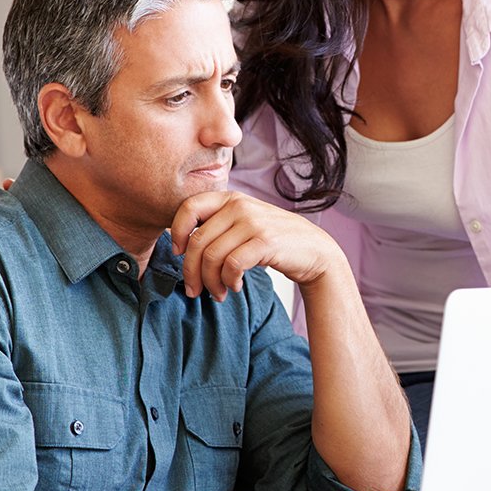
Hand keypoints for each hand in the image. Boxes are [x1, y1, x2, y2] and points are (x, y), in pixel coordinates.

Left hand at [170, 190, 344, 300]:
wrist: (314, 251)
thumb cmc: (274, 242)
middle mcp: (240, 206)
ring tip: (219, 292)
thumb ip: (218, 226)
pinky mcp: (265, 241)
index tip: (178, 253)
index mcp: (231, 198)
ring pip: (212, 257)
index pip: (189, 207)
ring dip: (211, 282)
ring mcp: (253, 222)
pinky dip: (229, 281)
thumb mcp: (245, 224)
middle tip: (195, 290)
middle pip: (197, 241)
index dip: (176, 232)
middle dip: (191, 272)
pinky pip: (231, 265)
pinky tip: (236, 286)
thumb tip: (181, 245)